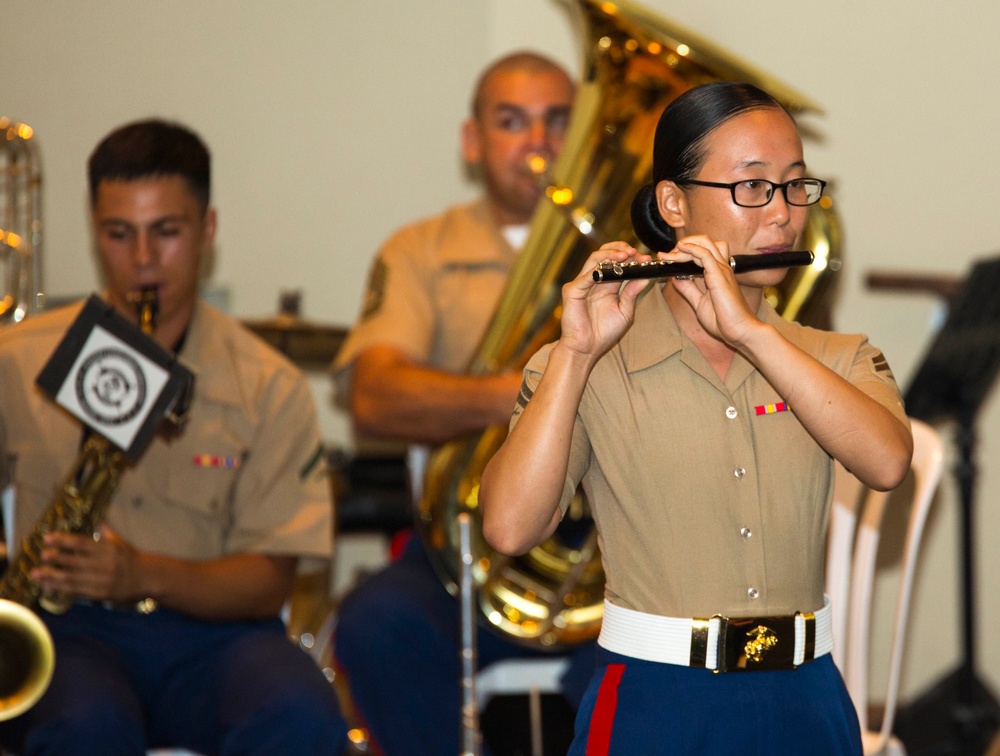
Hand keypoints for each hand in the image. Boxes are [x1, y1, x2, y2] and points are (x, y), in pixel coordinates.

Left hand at [32, 526, 142, 603]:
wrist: (149, 578)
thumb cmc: (133, 559)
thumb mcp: (122, 544)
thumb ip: (109, 535)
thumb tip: (100, 523)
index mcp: (108, 549)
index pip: (81, 543)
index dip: (63, 540)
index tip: (48, 538)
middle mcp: (104, 564)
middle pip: (75, 561)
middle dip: (56, 558)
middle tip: (41, 555)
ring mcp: (102, 580)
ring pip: (73, 578)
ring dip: (53, 576)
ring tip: (36, 574)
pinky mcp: (101, 594)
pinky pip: (78, 590)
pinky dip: (62, 588)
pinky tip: (49, 585)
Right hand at [559, 242, 652, 361]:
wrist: (586, 349)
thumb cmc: (604, 333)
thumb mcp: (625, 311)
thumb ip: (632, 293)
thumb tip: (645, 278)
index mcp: (607, 284)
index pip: (617, 262)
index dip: (632, 258)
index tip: (646, 259)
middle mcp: (594, 280)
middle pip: (604, 254)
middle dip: (620, 249)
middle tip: (635, 252)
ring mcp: (582, 284)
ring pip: (594, 259)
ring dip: (610, 254)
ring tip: (625, 256)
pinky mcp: (572, 291)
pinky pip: (585, 276)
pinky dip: (597, 270)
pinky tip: (610, 268)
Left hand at [667, 235, 758, 346]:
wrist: (740, 332)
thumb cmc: (724, 321)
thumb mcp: (699, 303)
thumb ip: (689, 289)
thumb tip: (676, 278)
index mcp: (717, 273)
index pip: (703, 251)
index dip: (684, 251)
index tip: (667, 259)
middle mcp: (721, 268)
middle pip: (704, 242)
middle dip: (683, 244)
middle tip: (667, 256)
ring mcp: (722, 270)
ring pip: (704, 244)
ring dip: (684, 246)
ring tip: (669, 255)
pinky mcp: (719, 275)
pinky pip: (704, 254)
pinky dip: (691, 249)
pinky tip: (680, 249)